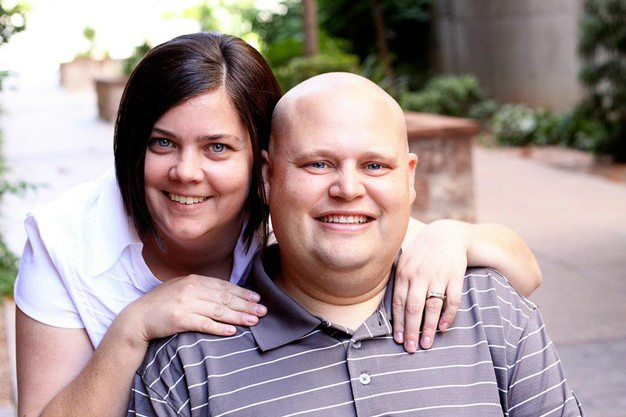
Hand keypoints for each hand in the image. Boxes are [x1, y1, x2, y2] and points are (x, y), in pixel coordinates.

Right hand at [119, 275, 266, 346]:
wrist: (137, 318)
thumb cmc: (161, 305)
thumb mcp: (181, 290)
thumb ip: (201, 290)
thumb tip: (225, 294)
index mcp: (194, 280)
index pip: (224, 286)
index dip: (242, 292)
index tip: (257, 298)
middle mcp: (191, 289)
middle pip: (225, 298)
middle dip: (246, 305)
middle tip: (263, 310)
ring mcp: (185, 304)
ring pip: (219, 310)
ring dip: (238, 316)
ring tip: (254, 321)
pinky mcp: (179, 319)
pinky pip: (204, 324)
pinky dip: (219, 327)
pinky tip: (232, 331)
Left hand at [393, 220, 468, 351]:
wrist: (446, 234)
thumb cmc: (422, 253)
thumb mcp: (404, 261)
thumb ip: (397, 281)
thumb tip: (390, 309)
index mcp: (404, 273)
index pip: (398, 302)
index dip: (398, 323)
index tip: (398, 340)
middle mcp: (419, 275)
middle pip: (413, 308)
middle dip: (411, 330)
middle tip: (411, 348)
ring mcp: (438, 276)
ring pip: (432, 307)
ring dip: (428, 328)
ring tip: (426, 344)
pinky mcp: (455, 276)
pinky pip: (452, 300)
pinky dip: (448, 316)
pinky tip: (443, 328)